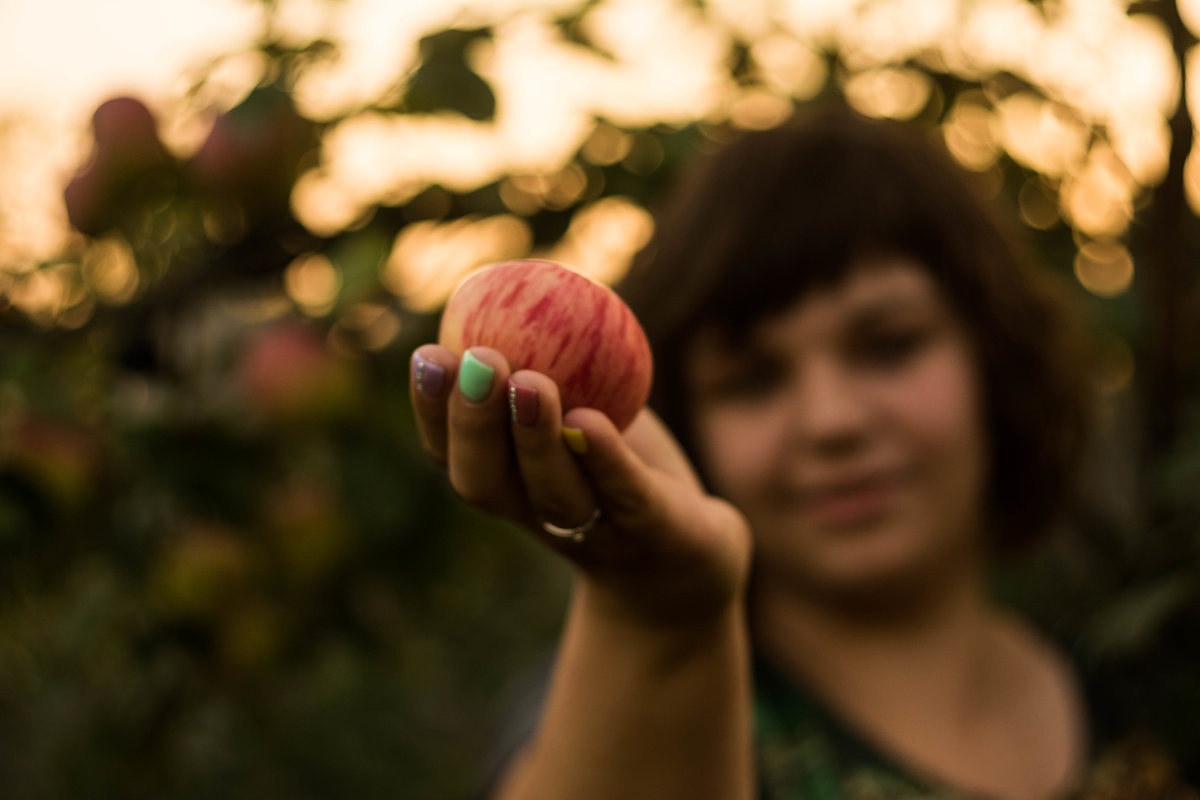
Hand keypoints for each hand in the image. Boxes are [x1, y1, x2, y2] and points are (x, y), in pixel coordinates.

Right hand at [410, 344, 751, 627]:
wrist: (691, 560)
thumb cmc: (625, 470)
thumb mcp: (587, 409)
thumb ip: (553, 363)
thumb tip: (515, 283)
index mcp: (509, 485)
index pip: (451, 454)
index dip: (431, 410)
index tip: (428, 352)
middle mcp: (538, 517)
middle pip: (488, 482)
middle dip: (474, 421)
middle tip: (476, 360)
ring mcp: (596, 534)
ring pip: (554, 493)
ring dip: (536, 438)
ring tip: (529, 380)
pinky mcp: (654, 536)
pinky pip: (625, 496)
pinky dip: (605, 460)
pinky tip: (592, 420)